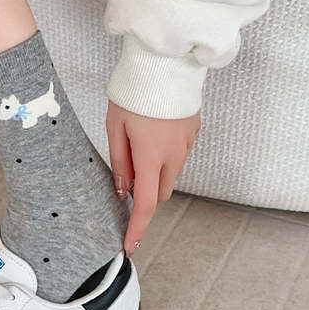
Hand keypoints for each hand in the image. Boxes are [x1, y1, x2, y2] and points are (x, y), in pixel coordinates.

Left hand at [106, 100, 200, 256]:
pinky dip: (166, 154)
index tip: (129, 246)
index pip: (145, 204)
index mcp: (150, 156)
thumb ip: (119, 162)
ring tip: (140, 142)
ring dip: (156, 172)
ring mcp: (187, 144)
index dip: (136, 228)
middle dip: (146, 192)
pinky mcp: (193, 131)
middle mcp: (174, 155)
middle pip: (161, 193)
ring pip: (171, 174)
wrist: (164, 63)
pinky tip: (155, 131)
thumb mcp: (115, 127)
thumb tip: (123, 190)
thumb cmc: (133, 93)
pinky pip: (179, 153)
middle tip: (128, 170)